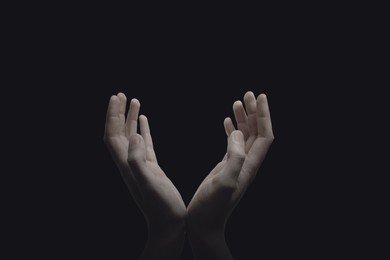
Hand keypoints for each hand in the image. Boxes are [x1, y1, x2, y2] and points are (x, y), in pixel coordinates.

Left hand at [103, 93, 185, 258]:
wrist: (169, 223)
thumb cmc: (161, 208)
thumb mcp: (149, 183)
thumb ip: (138, 160)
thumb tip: (132, 135)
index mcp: (126, 164)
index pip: (113, 135)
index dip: (112, 116)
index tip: (116, 98)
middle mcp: (130, 163)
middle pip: (118, 133)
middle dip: (118, 113)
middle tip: (122, 95)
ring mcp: (140, 165)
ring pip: (131, 136)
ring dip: (130, 118)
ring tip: (135, 101)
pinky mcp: (151, 167)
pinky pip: (144, 144)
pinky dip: (142, 130)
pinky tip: (144, 121)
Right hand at [187, 92, 273, 258]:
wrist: (204, 223)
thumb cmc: (211, 207)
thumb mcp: (224, 183)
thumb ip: (234, 158)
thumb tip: (239, 135)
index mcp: (249, 166)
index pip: (265, 136)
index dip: (265, 116)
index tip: (261, 97)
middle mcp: (247, 163)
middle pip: (257, 133)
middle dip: (255, 112)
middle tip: (248, 94)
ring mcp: (237, 164)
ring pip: (245, 136)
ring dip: (244, 118)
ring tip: (238, 102)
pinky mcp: (226, 166)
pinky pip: (233, 144)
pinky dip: (232, 130)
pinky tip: (228, 121)